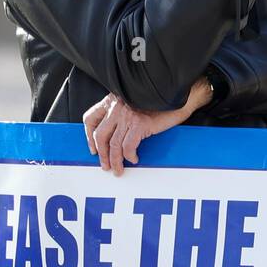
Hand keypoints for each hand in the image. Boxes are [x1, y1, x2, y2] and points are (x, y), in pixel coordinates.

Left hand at [83, 78, 212, 175]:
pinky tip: (134, 158)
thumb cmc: (159, 101)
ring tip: (118, 169)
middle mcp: (117, 107)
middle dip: (102, 154)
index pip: (90, 118)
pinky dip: (130, 155)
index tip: (93, 148)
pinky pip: (128, 146)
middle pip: (100, 135)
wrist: (177, 96)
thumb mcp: (133, 103)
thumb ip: (121, 113)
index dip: (88, 136)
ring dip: (115, 160)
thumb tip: (114, 134)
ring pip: (114, 144)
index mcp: (113, 100)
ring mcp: (128, 115)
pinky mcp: (141, 124)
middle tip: (105, 165)